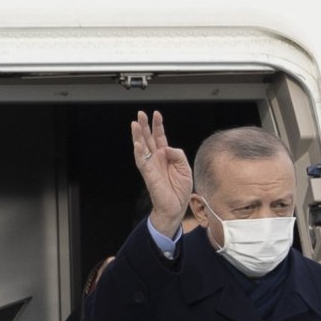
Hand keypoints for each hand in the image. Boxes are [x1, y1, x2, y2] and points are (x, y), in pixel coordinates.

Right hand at [131, 110, 192, 235]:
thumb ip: (178, 155)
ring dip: (138, 136)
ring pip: (142, 148)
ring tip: (135, 124)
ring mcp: (151, 166)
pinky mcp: (149, 175)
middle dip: (144, 126)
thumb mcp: (185, 168)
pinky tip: (137, 144)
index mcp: (165, 156)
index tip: (156, 114)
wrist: (176, 207)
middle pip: (148, 138)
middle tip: (140, 113)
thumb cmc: (180, 189)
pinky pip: (142, 162)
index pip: (160, 137)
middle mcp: (157, 159)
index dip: (158, 125)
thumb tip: (167, 148)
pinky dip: (139, 153)